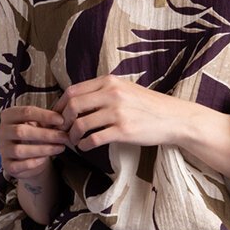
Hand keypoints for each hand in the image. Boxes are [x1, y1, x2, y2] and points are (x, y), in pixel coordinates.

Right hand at [0, 104, 70, 181]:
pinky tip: (46, 159)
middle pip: (21, 131)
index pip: (25, 112)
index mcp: (8, 115)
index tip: (61, 120)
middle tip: (64, 136)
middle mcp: (1, 131)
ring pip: (19, 150)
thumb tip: (63, 118)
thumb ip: (48, 120)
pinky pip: (18, 165)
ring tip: (60, 148)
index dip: (45, 115)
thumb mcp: (41, 124)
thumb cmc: (36, 135)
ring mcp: (2, 149)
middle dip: (45, 134)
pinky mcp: (6, 165)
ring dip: (42, 149)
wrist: (29, 157)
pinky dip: (33, 162)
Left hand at [53, 75, 193, 151]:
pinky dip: (84, 145)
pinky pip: (94, 139)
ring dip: (72, 135)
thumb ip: (103, 90)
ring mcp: (117, 113)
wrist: (173, 118)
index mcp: (109, 82)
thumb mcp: (125, 88)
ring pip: (80, 124)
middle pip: (73, 106)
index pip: (73, 91)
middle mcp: (112, 94)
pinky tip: (86, 147)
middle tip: (63, 130)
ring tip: (75, 140)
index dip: (59, 105)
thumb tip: (77, 100)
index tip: (57, 115)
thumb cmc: (148, 105)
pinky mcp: (123, 131)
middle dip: (62, 121)